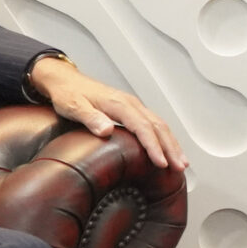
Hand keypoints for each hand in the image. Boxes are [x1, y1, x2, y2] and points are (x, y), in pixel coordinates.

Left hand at [30, 56, 187, 172]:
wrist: (65, 80)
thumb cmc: (68, 94)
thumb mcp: (73, 107)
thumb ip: (90, 118)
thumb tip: (106, 130)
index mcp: (118, 103)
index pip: (142, 127)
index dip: (153, 146)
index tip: (160, 163)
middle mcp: (130, 104)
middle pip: (158, 126)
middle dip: (171, 147)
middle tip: (179, 167)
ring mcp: (133, 106)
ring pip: (160, 125)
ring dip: (172, 144)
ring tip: (181, 162)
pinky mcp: (131, 110)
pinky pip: (154, 124)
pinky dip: (165, 138)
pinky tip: (168, 149)